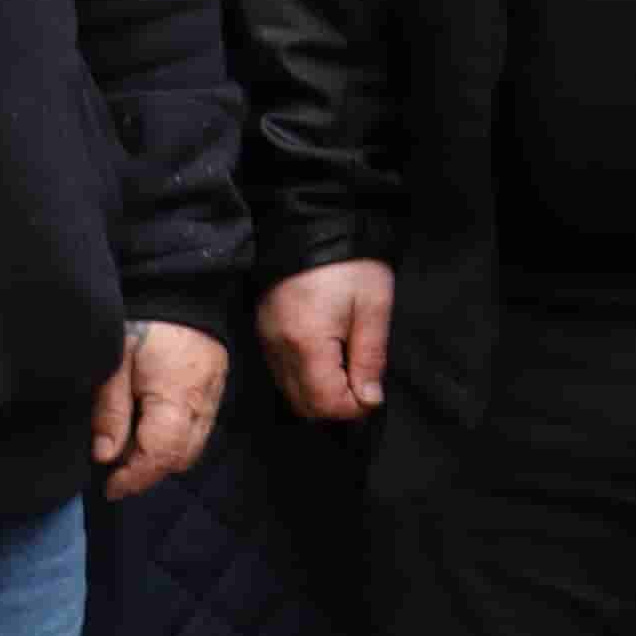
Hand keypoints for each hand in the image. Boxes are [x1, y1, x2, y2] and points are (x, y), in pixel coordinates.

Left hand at [97, 322, 229, 497]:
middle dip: (148, 471)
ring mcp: (214, 398)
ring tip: (131, 448)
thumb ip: (110, 410)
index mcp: (176, 399)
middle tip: (116, 469)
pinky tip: (151, 427)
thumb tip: (105, 456)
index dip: (134, 478)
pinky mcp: (216, 390)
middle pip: (180, 459)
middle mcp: (202, 405)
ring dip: (162, 456)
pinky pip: (199, 430)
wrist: (180, 289)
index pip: (160, 456)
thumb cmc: (142, 323)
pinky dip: (175, 439)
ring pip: (192, 447)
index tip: (110, 488)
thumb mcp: (114, 362)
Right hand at [260, 260, 393, 422]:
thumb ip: (370, 358)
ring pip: (289, 392)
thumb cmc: (350, 265)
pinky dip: (303, 379)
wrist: (312, 227)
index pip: (325, 403)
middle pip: (303, 405)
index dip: (354, 408)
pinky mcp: (262, 332)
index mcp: (306, 344)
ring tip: (348, 372)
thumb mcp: (373, 308)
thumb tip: (370, 400)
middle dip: (336, 406)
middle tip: (363, 386)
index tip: (373, 395)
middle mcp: (277, 349)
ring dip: (319, 395)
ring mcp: (265, 341)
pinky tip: (327, 361)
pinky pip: (280, 373)